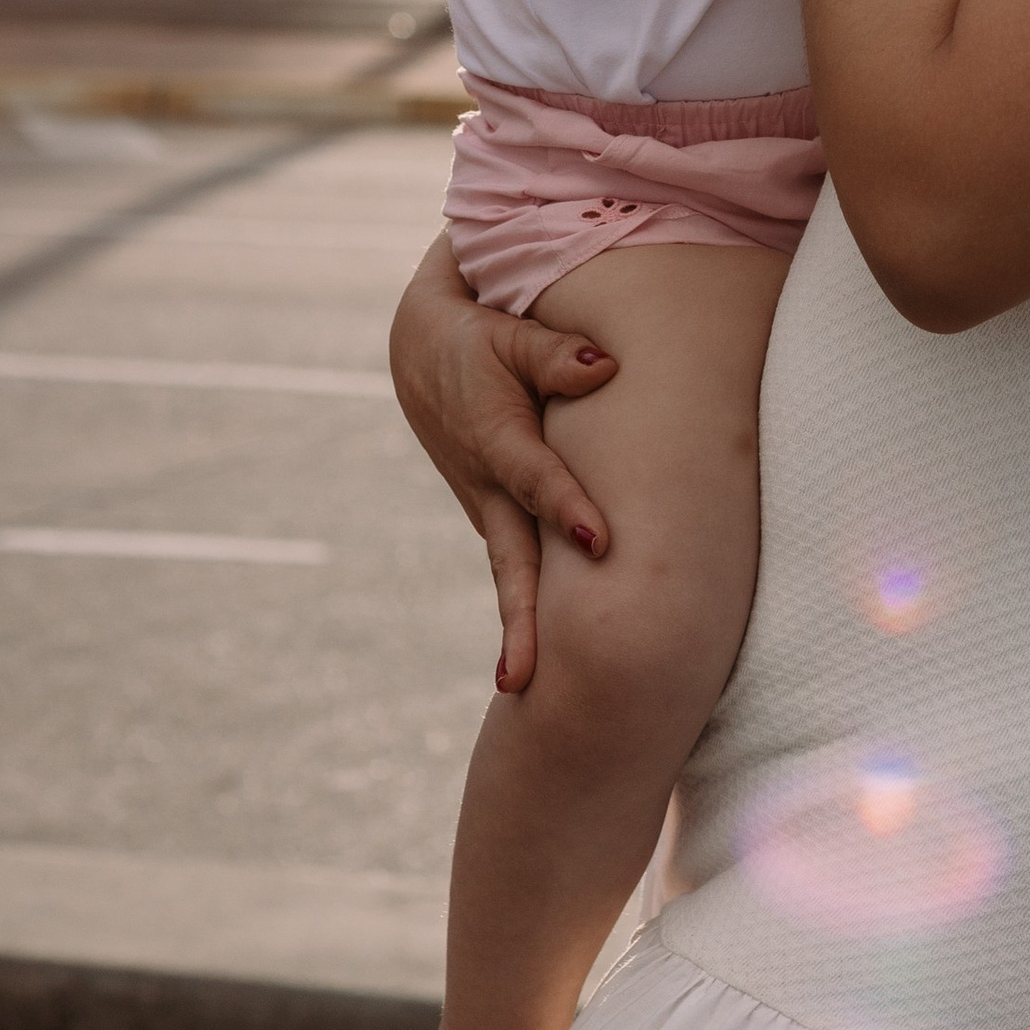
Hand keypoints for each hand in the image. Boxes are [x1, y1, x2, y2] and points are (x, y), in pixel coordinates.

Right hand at [389, 237, 618, 691]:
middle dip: (522, 622)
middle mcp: (489, 486)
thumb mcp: (506, 334)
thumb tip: (608, 367)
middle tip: (527, 684)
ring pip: (513, 574)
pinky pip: (518, 564)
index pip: (538, 479)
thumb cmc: (475, 338)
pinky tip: (547, 659)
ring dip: (523, 629)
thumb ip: (555, 353)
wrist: (421, 352)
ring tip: (537, 695)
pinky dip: (530, 608)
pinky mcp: (496, 513)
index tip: (600, 542)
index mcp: (496, 440)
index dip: (568, 507)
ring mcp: (488, 506)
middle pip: (513, 562)